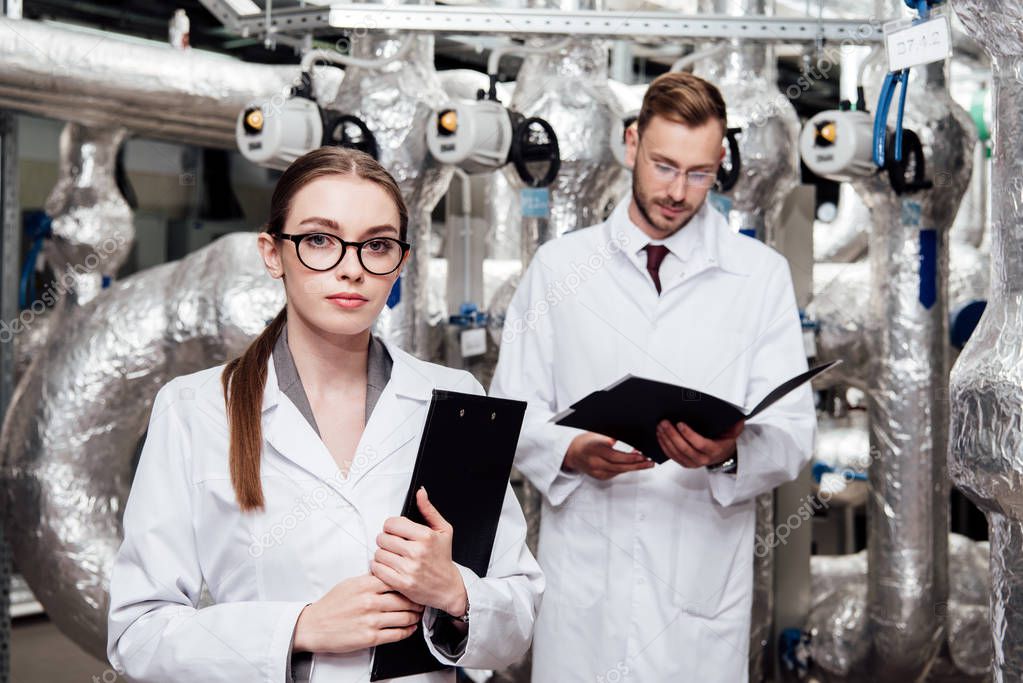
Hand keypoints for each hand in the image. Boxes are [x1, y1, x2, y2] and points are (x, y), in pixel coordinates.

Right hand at [291, 574, 422, 653]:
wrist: (314, 626)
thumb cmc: (331, 605)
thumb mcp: (350, 583)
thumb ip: (370, 579)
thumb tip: (389, 572)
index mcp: (365, 585)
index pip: (396, 579)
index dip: (409, 582)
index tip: (415, 583)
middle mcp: (369, 602)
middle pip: (404, 599)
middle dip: (416, 600)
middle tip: (422, 600)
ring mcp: (371, 620)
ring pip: (404, 617)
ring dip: (415, 616)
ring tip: (418, 614)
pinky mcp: (370, 637)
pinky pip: (397, 634)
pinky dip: (408, 631)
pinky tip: (410, 628)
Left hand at [372, 487, 467, 617]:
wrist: (448, 588)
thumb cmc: (443, 558)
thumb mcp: (443, 530)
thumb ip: (428, 510)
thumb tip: (420, 492)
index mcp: (426, 536)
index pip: (392, 523)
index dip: (391, 526)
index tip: (395, 531)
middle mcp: (417, 552)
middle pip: (383, 538)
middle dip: (386, 540)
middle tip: (393, 545)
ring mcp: (409, 569)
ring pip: (378, 554)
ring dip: (382, 554)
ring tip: (392, 556)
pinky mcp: (402, 583)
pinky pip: (378, 569)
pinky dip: (379, 567)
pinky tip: (389, 567)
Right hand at [563, 432, 654, 480]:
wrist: (572, 455)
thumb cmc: (585, 441)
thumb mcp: (594, 434)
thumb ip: (608, 436)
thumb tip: (628, 435)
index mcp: (592, 447)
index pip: (608, 450)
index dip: (620, 452)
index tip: (634, 451)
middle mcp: (594, 461)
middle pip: (617, 463)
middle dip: (635, 462)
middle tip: (648, 459)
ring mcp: (596, 471)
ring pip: (619, 470)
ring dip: (634, 467)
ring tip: (647, 463)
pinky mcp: (600, 477)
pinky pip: (616, 473)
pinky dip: (626, 468)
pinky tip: (635, 464)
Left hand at [656, 420, 743, 468]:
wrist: (722, 456)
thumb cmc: (724, 441)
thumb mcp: (733, 433)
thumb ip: (735, 426)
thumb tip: (739, 418)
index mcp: (714, 451)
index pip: (699, 444)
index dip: (689, 435)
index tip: (680, 423)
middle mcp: (702, 459)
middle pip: (684, 448)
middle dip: (672, 435)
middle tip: (664, 423)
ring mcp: (692, 463)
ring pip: (676, 453)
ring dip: (665, 439)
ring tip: (660, 427)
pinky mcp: (684, 463)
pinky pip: (672, 456)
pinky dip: (664, 446)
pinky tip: (660, 436)